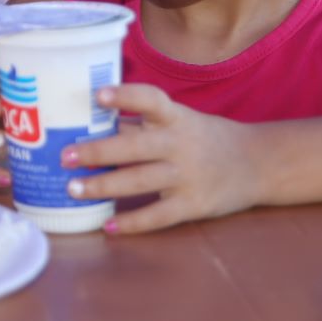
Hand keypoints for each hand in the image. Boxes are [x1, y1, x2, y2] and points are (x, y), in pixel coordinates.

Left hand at [63, 85, 262, 233]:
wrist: (257, 164)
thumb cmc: (204, 138)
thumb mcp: (178, 121)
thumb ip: (140, 123)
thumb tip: (88, 121)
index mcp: (176, 117)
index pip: (151, 100)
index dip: (126, 96)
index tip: (99, 95)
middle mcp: (181, 144)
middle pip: (135, 147)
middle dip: (97, 152)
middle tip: (64, 157)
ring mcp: (188, 176)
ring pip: (139, 182)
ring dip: (103, 186)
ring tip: (73, 189)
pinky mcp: (194, 205)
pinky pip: (158, 216)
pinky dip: (131, 222)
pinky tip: (107, 225)